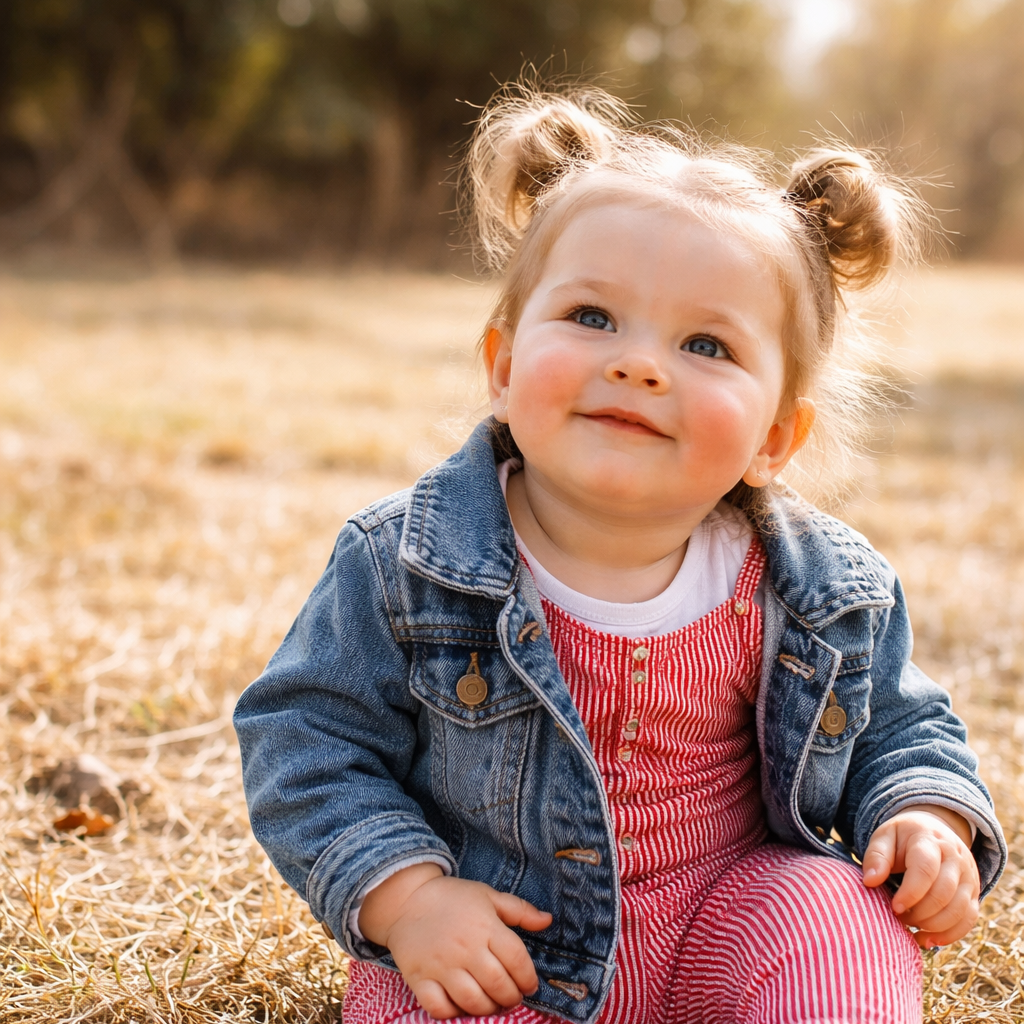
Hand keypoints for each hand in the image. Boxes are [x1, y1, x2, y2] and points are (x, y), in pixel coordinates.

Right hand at [359, 864, 552, 1018]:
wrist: (407, 900)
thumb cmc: (453, 898)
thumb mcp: (488, 896)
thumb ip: (520, 910)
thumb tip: (548, 921)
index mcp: (485, 925)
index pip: (517, 959)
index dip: (528, 978)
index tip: (529, 984)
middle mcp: (465, 947)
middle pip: (498, 984)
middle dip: (511, 997)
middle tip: (512, 997)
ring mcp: (441, 965)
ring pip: (472, 1001)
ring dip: (488, 1008)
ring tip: (492, 1003)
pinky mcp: (419, 978)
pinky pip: (439, 1008)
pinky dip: (453, 1013)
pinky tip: (462, 1006)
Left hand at [862, 805, 979, 947]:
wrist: (934, 830)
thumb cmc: (903, 837)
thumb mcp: (885, 836)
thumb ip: (876, 856)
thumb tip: (869, 882)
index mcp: (929, 840)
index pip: (925, 870)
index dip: (910, 893)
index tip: (895, 907)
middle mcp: (955, 858)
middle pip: (943, 893)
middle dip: (920, 913)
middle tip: (899, 916)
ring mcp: (969, 876)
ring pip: (959, 910)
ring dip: (933, 926)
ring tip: (910, 926)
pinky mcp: (974, 893)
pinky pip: (968, 920)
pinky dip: (949, 935)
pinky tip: (927, 939)